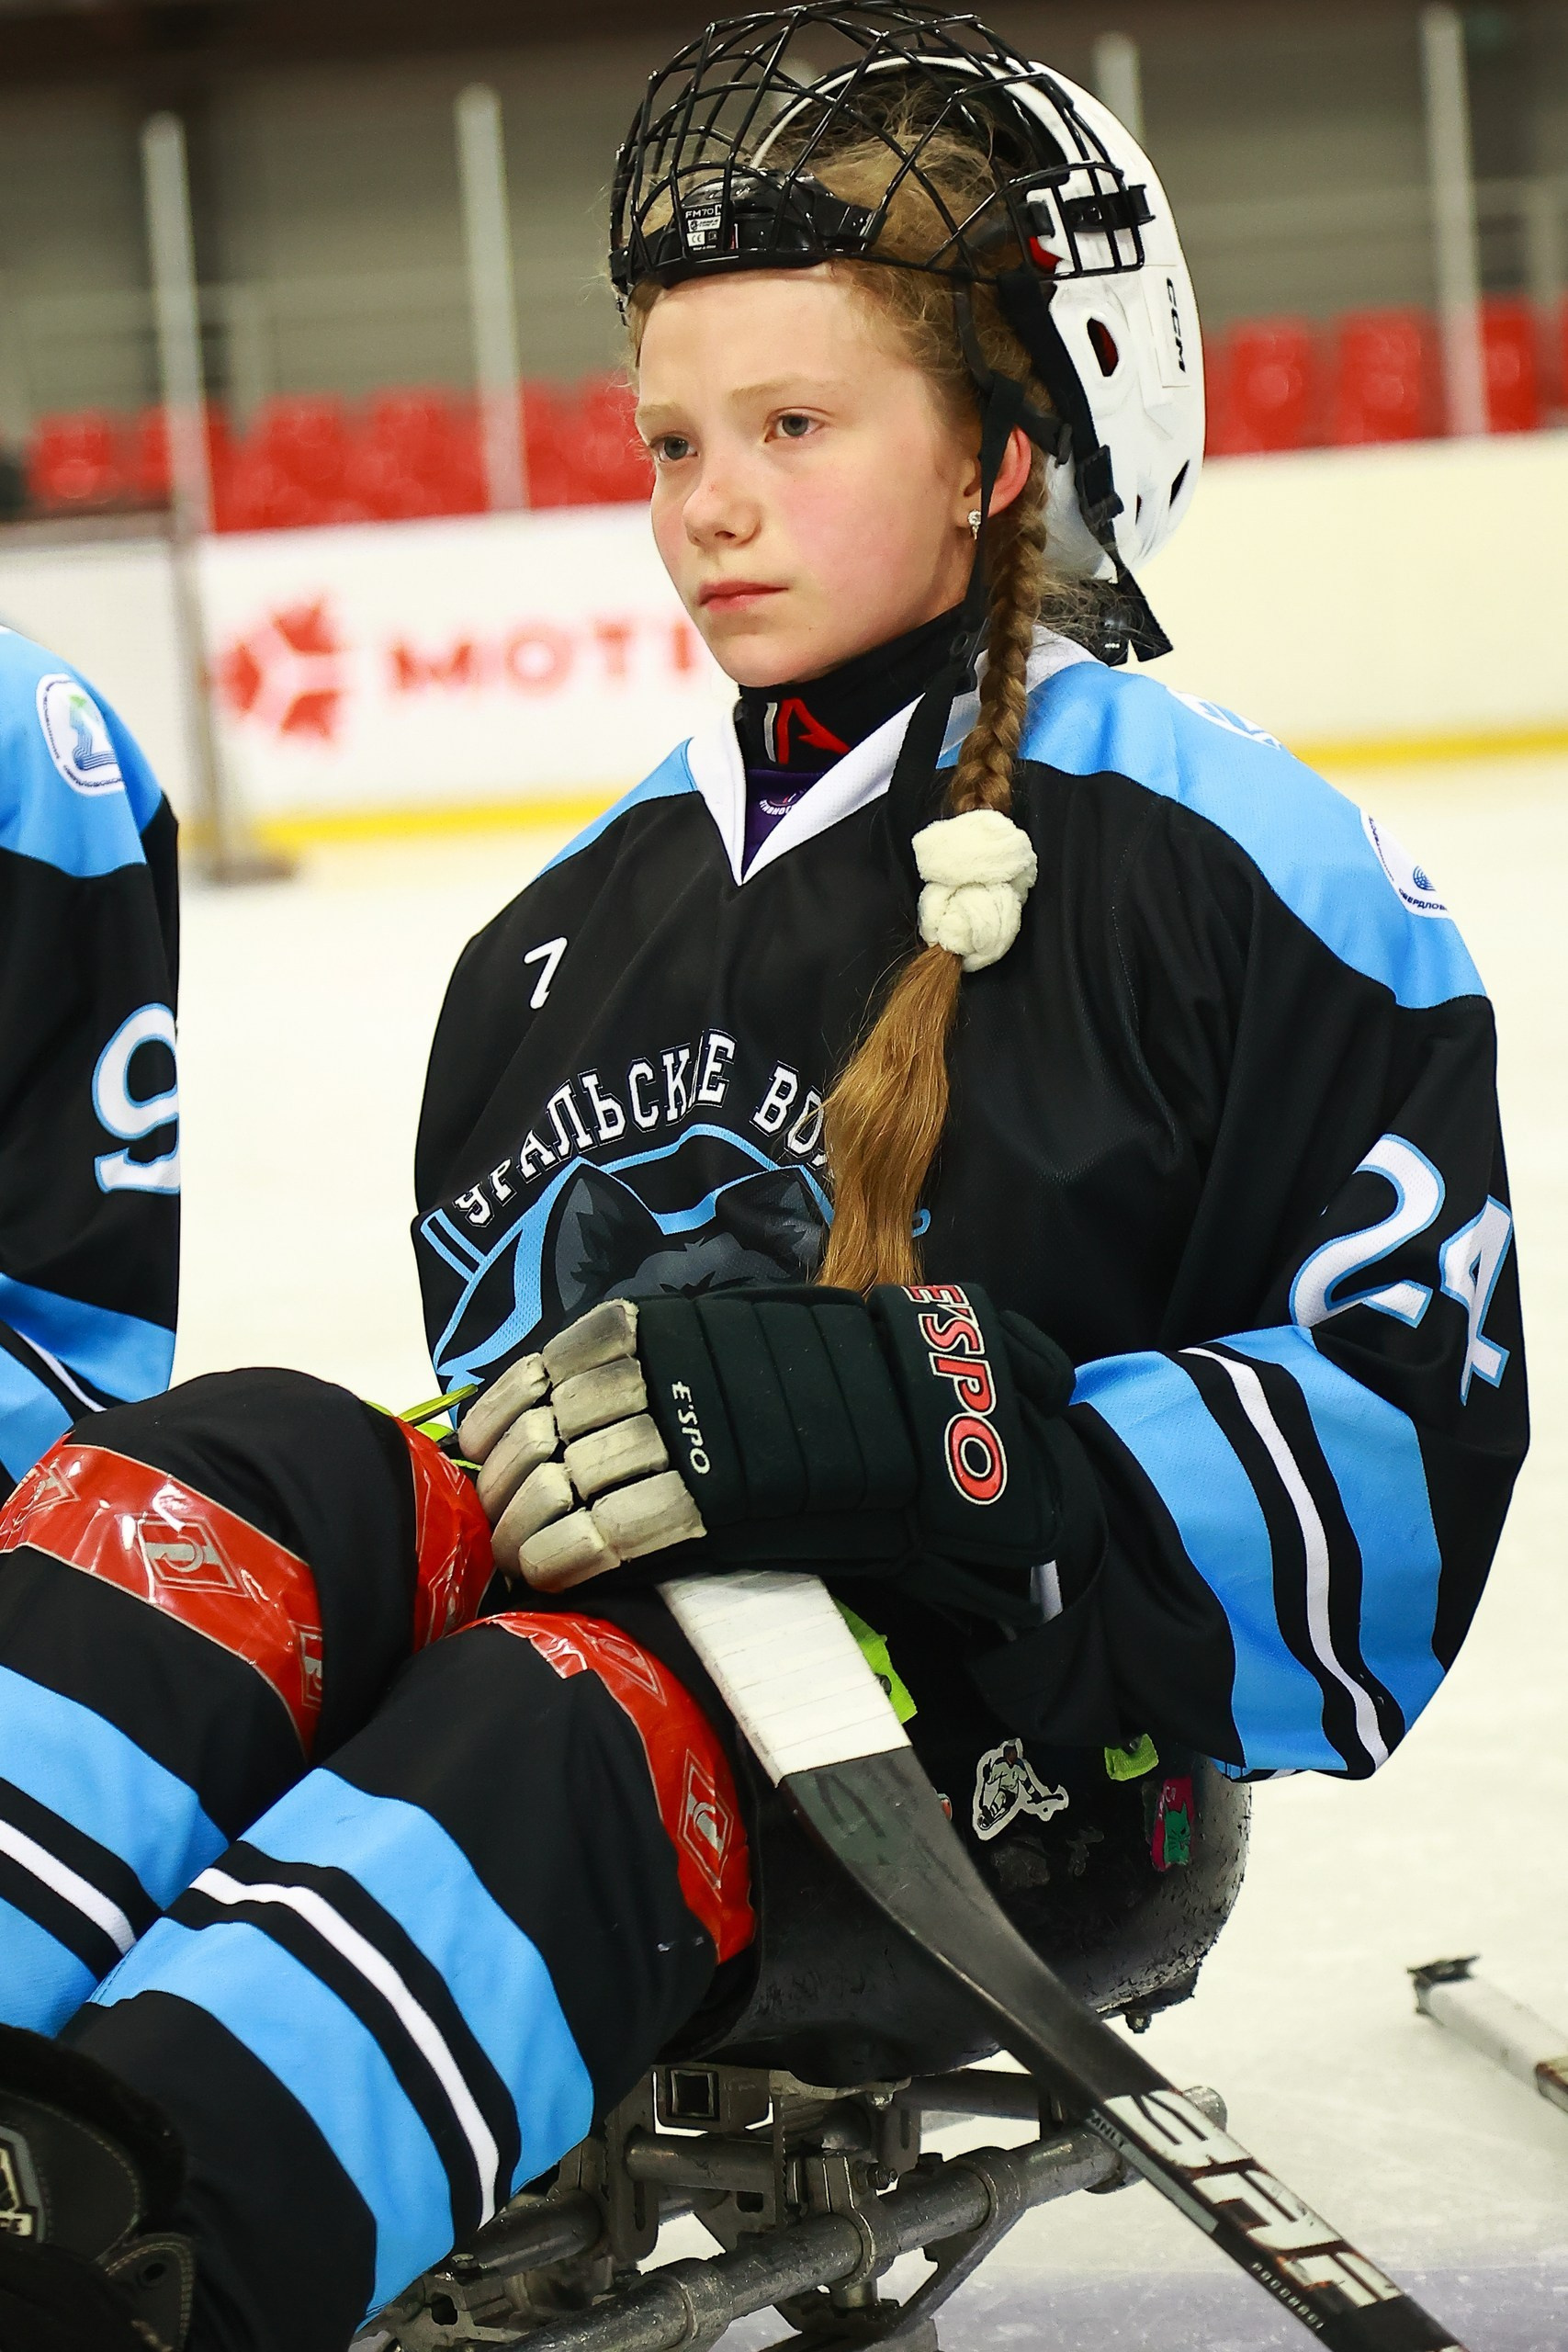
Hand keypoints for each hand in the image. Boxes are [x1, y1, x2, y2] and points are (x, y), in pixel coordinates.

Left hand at [459, 1284, 1091, 1617]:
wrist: (922, 1424)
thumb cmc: (834, 1381)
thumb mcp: (740, 1334)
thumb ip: (666, 1355)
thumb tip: (578, 1393)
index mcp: (668, 1327)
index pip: (548, 1364)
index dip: (502, 1408)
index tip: (481, 1442)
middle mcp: (665, 1374)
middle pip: (546, 1427)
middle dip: (507, 1478)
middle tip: (494, 1515)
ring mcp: (688, 1438)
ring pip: (567, 1482)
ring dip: (526, 1524)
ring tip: (516, 1551)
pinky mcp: (712, 1501)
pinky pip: (615, 1530)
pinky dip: (569, 1554)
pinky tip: (551, 1572)